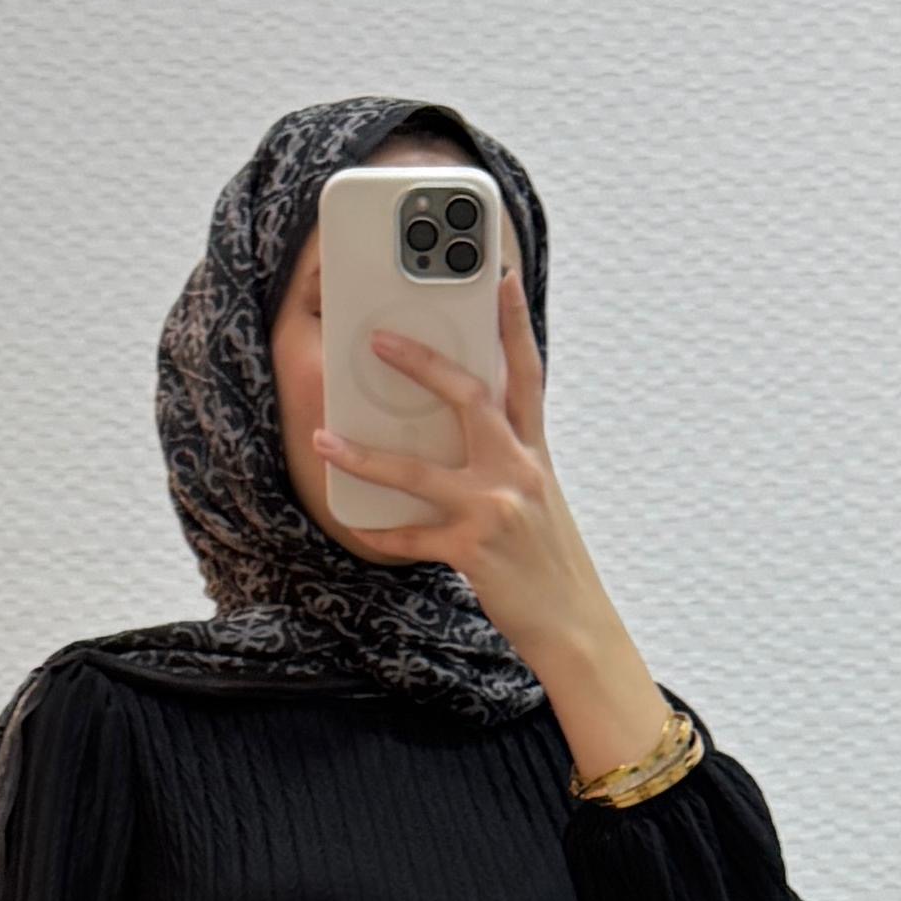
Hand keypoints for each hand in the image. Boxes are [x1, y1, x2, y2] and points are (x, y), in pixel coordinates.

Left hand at [315, 271, 671, 780]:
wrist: (575, 625)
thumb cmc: (550, 562)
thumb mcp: (540, 501)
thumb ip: (508, 463)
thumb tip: (471, 437)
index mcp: (534, 453)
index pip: (527, 373)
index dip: (514, 323)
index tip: (500, 276)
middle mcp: (519, 469)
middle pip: (470, 397)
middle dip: (423, 363)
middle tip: (380, 339)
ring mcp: (497, 508)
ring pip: (420, 470)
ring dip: (366, 454)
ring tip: (324, 436)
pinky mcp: (474, 549)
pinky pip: (414, 536)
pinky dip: (384, 532)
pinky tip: (359, 528)